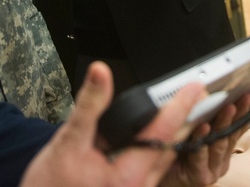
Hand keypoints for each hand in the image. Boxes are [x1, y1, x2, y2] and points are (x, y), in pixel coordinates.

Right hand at [21, 62, 205, 186]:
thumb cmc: (50, 186)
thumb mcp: (67, 142)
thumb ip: (89, 106)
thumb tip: (101, 73)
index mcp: (128, 176)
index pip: (163, 133)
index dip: (180, 106)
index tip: (195, 87)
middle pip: (170, 147)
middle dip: (186, 119)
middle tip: (200, 94)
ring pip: (164, 159)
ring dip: (176, 134)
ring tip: (186, 109)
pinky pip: (153, 168)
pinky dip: (160, 147)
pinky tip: (158, 135)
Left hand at [161, 90, 249, 186]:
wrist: (158, 175)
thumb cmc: (175, 151)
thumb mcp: (193, 128)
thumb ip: (204, 115)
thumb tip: (208, 91)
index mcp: (223, 144)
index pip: (238, 124)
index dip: (247, 109)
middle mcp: (221, 156)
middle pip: (232, 131)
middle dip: (241, 112)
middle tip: (246, 97)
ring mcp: (213, 168)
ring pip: (220, 143)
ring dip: (225, 123)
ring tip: (229, 107)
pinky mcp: (200, 176)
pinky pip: (200, 157)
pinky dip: (202, 142)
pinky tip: (203, 129)